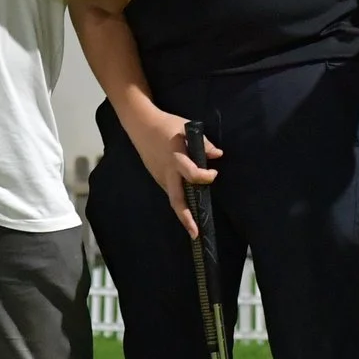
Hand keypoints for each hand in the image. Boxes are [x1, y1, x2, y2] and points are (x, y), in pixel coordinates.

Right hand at [128, 102, 220, 238]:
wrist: (141, 125)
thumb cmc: (167, 125)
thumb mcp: (186, 129)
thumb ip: (203, 143)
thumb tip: (217, 155)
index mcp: (176, 159)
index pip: (193, 175)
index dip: (206, 177)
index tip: (213, 173)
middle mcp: (168, 173)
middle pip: (177, 200)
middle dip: (186, 218)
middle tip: (196, 234)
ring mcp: (161, 177)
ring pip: (173, 199)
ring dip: (183, 215)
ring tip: (195, 229)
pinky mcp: (158, 178)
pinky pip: (171, 192)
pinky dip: (180, 202)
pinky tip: (188, 209)